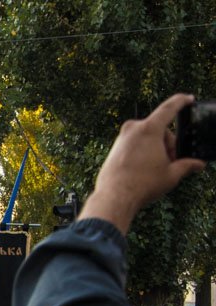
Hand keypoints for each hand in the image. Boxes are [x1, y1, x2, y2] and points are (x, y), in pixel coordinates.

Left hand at [82, 93, 205, 232]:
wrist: (114, 198)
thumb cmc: (142, 185)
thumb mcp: (171, 174)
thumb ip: (187, 165)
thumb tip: (198, 164)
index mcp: (148, 129)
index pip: (169, 108)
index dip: (181, 102)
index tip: (188, 98)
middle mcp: (133, 129)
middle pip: (160, 130)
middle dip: (169, 144)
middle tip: (171, 162)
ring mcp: (121, 138)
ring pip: (147, 138)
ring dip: (156, 149)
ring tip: (157, 169)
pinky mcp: (114, 148)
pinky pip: (135, 145)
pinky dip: (144, 152)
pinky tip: (145, 170)